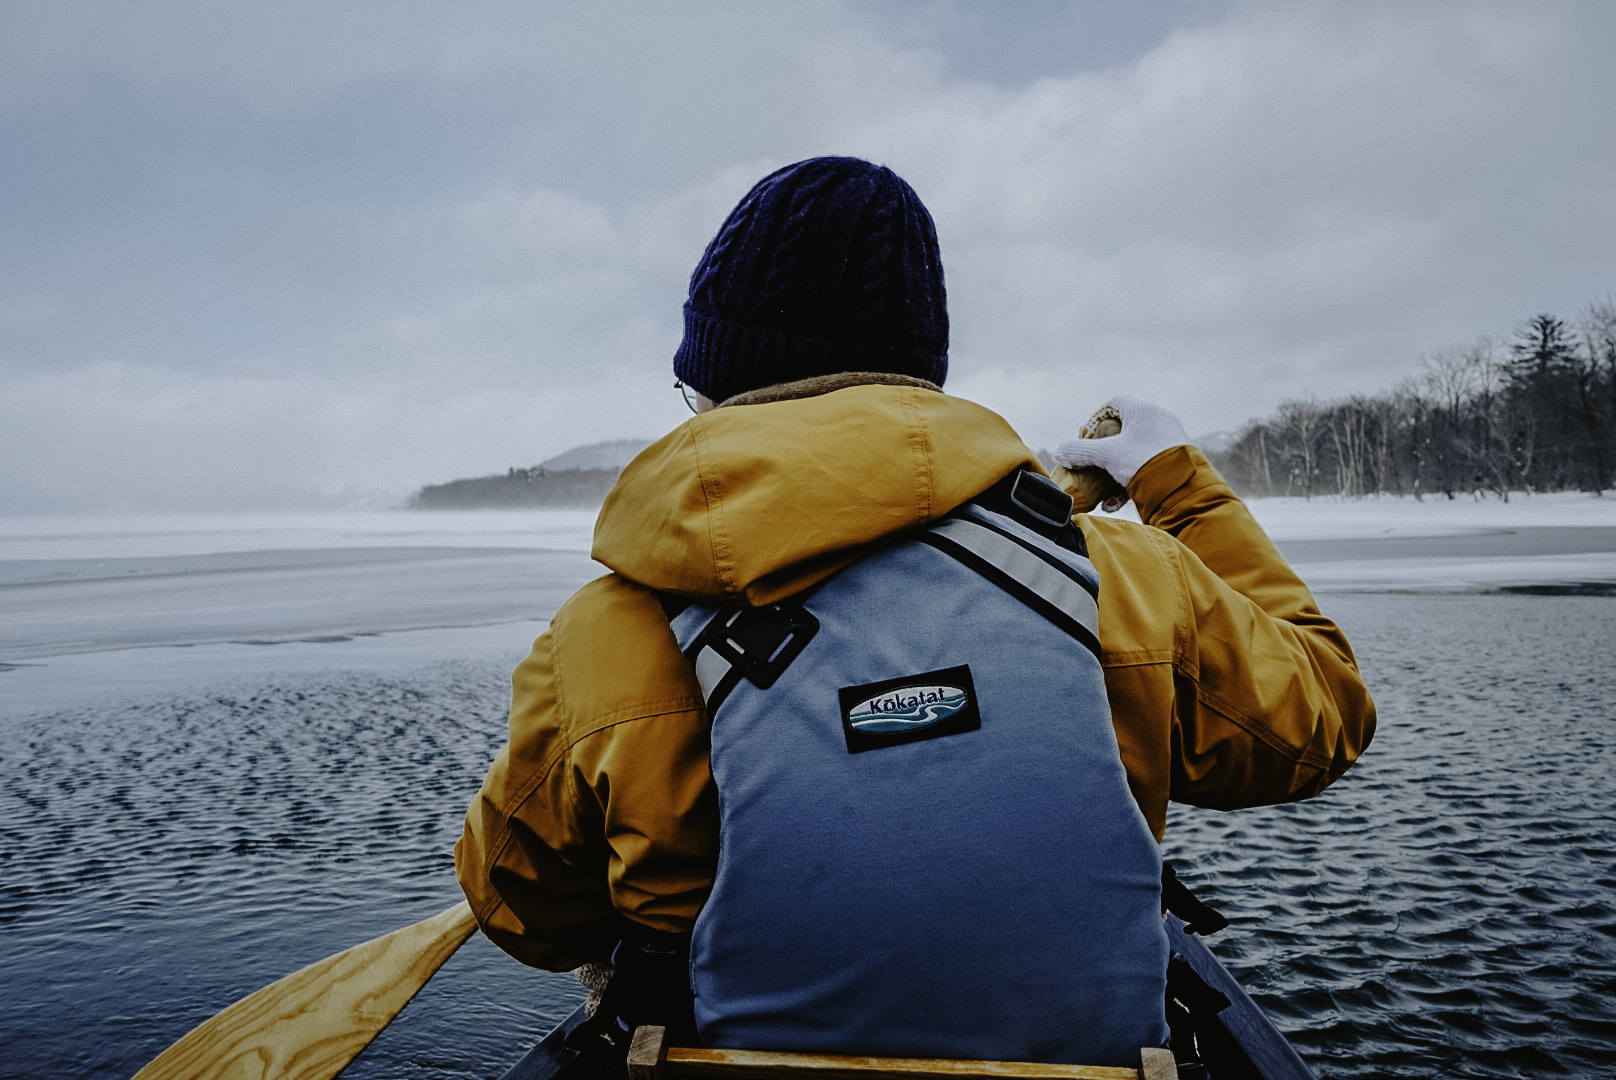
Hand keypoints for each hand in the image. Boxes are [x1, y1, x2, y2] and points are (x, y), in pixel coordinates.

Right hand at [1052, 396, 1188, 491]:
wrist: (1184, 488)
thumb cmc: (1144, 462)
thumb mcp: (1107, 455)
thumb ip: (1081, 451)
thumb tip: (1060, 451)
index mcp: (1143, 411)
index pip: (1114, 404)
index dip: (1095, 419)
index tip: (1086, 437)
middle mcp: (1158, 422)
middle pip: (1123, 429)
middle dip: (1103, 449)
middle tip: (1091, 461)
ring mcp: (1168, 441)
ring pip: (1133, 451)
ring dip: (1113, 469)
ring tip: (1102, 488)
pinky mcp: (1174, 462)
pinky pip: (1146, 466)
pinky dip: (1129, 480)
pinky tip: (1115, 501)